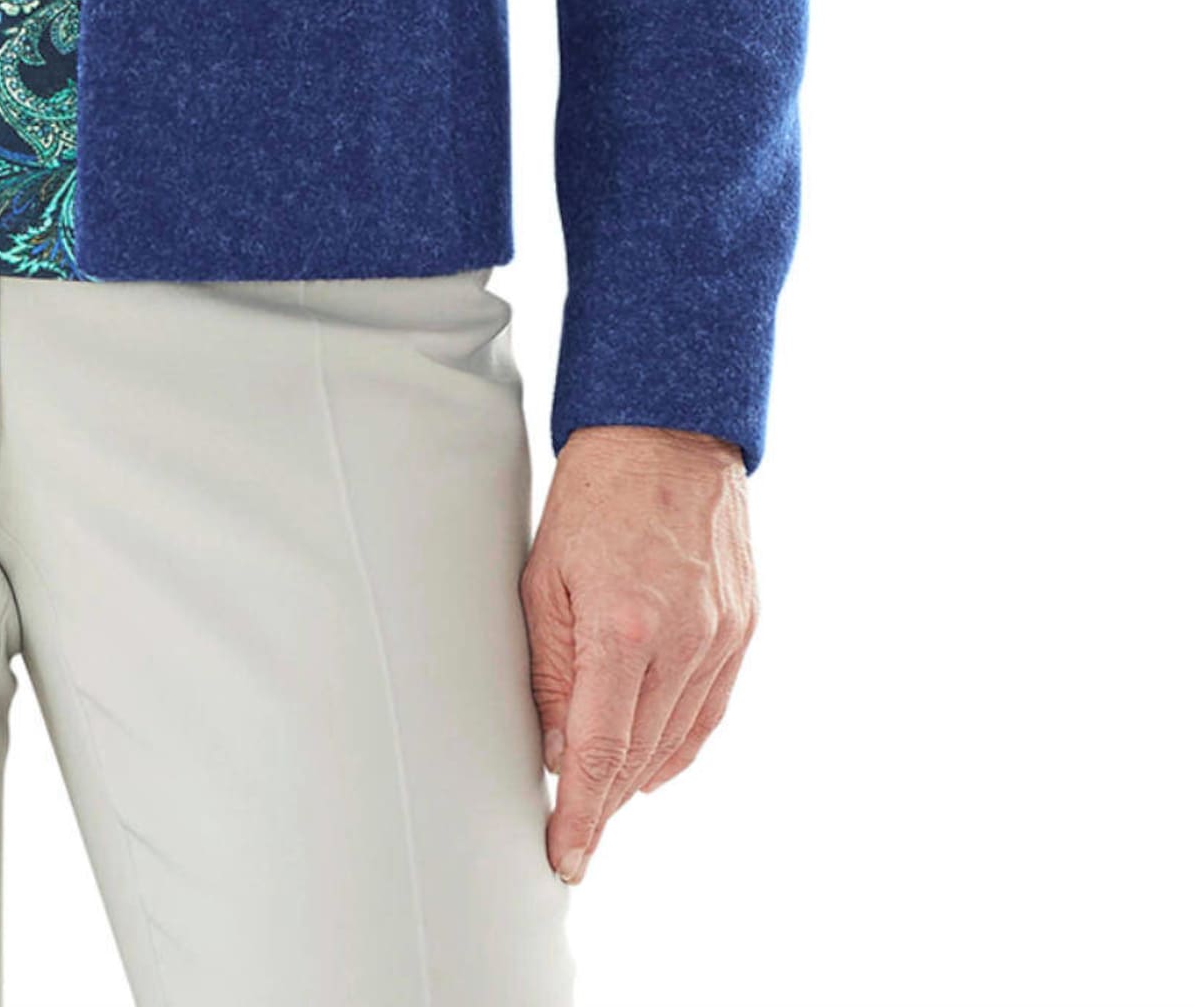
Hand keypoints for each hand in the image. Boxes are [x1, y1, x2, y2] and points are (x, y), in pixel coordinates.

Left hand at [520, 424, 755, 887]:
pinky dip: (681, 744)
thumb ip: (549, 667)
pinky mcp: (743, 627)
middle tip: (574, 836)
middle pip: (640, 755)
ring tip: (603, 802)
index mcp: (623, 628)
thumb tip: (555, 746)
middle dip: (603, 802)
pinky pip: (712, 709)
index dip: (581, 813)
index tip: (566, 856)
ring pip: (679, 740)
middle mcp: (681, 641)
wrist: (668, 431)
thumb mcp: (545, 573)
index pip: (599, 750)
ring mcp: (720, 637)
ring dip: (639, 777)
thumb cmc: (595, 493)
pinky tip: (654, 764)